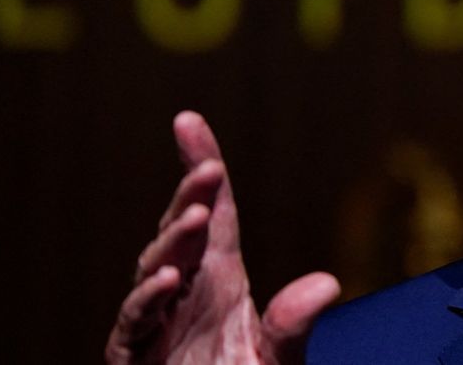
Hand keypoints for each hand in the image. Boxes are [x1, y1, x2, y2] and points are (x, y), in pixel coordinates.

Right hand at [106, 111, 340, 364]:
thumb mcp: (276, 359)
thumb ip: (293, 324)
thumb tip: (328, 284)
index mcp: (219, 278)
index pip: (213, 212)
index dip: (200, 167)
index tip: (187, 120)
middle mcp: (185, 291)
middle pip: (183, 232)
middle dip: (190, 197)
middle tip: (209, 169)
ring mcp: (157, 321)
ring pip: (155, 268)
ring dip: (173, 242)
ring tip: (196, 220)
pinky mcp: (134, 355)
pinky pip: (136, 321)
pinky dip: (148, 300)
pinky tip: (168, 280)